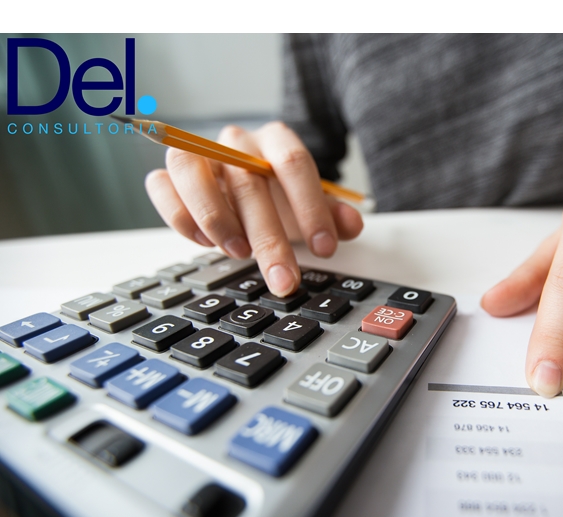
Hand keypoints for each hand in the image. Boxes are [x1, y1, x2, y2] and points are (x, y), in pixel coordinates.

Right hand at [145, 122, 363, 295]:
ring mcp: (199, 154)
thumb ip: (333, 216)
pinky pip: (161, 186)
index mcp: (276, 140)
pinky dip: (180, 216)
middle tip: (284, 279)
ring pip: (191, 170)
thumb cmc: (280, 197)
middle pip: (248, 182)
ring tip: (239, 255)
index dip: (310, 207)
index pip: (294, 163)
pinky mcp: (170, 174)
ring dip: (214, 217)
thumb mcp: (310, 207)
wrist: (247, 185)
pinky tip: (205, 244)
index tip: (324, 249)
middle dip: (269, 238)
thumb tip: (351, 225)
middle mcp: (235, 142)